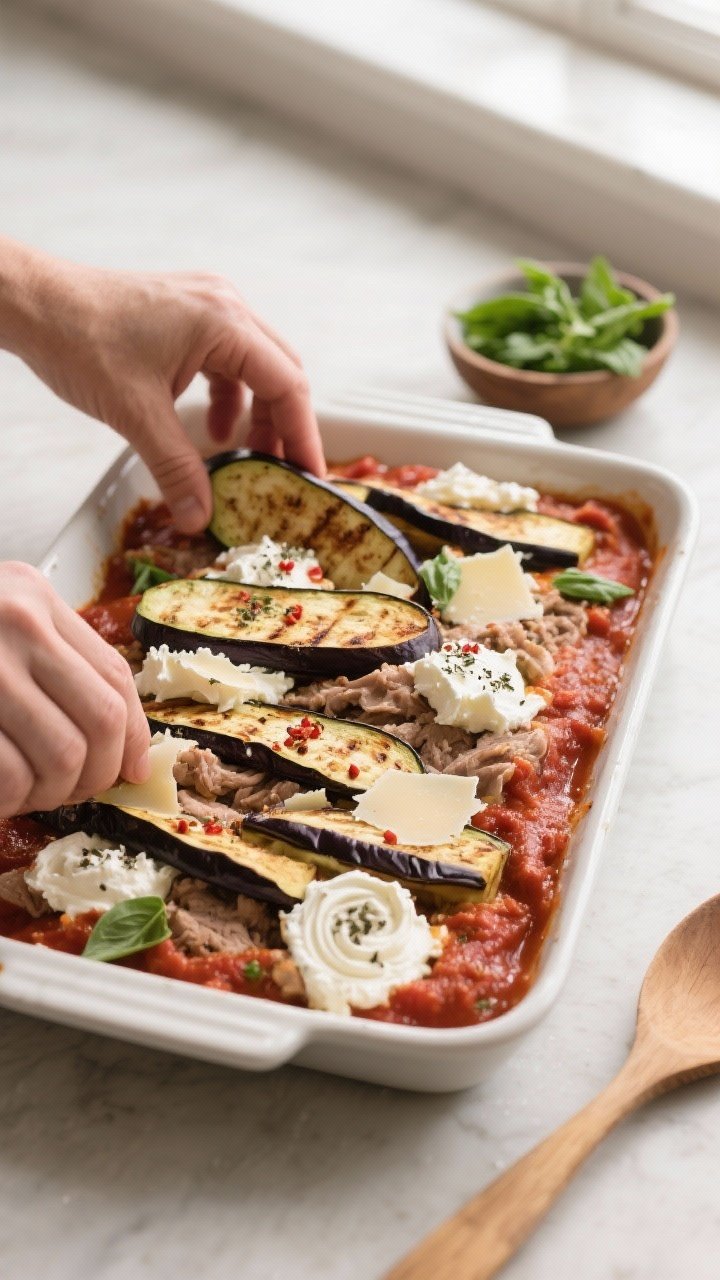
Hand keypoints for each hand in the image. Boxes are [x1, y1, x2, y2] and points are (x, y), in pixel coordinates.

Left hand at [0, 240, 323, 531]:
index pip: (288, 385)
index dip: (303, 435)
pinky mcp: (186, 315)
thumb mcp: (134, 414)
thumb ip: (175, 468)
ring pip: (255, 367)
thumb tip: (199, 516)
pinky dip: (227, 397)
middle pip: (280, 373)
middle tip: (284, 474)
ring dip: (256, 413)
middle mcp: (224, 306)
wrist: (34, 302)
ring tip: (246, 456)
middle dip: (284, 427)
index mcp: (224, 322)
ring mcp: (206, 306)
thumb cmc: (79, 338)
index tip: (310, 475)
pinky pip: (226, 360)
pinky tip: (209, 428)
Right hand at [0, 562, 149, 816]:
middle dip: (97, 773)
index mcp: (36, 599)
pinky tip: (3, 796)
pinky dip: (11, 800)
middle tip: (76, 791)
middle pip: (100, 718)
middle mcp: (17, 623)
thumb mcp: (2, 626)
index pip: (114, 675)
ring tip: (30, 793)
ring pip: (63, 754)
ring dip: (52, 792)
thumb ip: (55, 662)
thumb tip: (123, 748)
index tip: (131, 770)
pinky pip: (10, 775)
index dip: (133, 735)